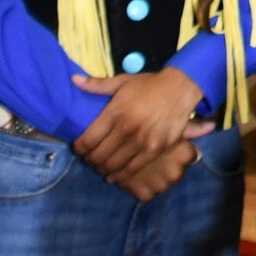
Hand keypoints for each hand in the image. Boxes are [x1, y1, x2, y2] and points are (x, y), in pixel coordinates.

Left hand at [71, 67, 211, 192]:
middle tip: (89, 159)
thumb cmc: (149, 85)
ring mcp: (142, 141)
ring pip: (113, 165)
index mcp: (115, 112)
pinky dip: (120, 175)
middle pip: (98, 155)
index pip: (88, 139)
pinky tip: (114, 175)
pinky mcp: (155, 149)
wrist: (181, 88)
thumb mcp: (122, 81)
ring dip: (103, 169)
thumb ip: (97, 84)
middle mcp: (126, 128)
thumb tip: (74, 80)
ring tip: (101, 166)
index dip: (79, 148)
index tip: (79, 148)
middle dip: (89, 160)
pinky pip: (132, 169)